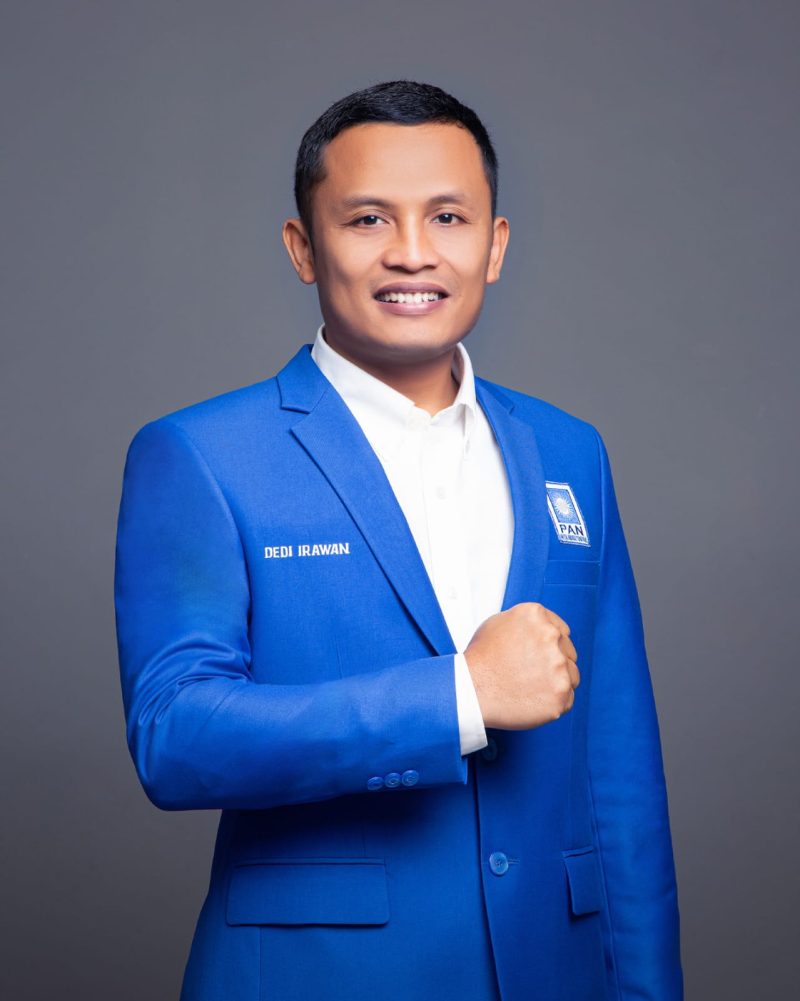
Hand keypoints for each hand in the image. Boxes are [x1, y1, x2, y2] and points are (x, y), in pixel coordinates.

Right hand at [463, 602, 579, 730]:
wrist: (470, 690)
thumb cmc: (479, 659)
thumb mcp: (497, 623)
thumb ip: (526, 623)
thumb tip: (540, 628)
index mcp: (537, 616)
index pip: (562, 631)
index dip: (551, 646)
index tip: (540, 657)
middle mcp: (551, 636)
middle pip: (569, 653)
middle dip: (555, 664)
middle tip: (531, 675)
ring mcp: (558, 666)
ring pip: (572, 676)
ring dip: (557, 683)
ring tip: (530, 688)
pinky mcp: (560, 694)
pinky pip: (568, 700)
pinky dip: (554, 703)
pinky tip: (533, 700)